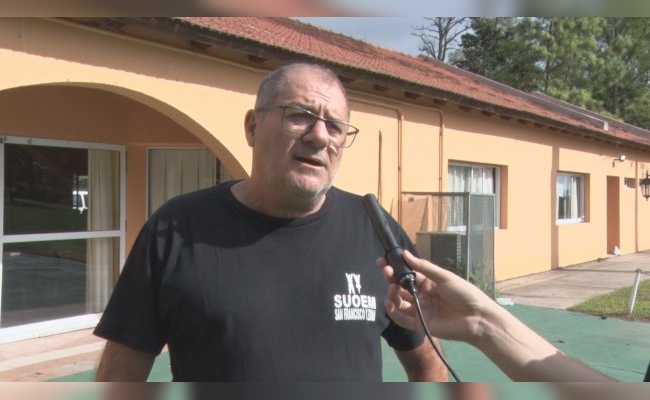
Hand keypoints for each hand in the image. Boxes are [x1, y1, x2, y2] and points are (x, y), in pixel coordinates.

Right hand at [378, 250, 494, 345]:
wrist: (478, 318)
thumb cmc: (464, 293)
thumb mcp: (444, 276)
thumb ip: (423, 267)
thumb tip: (404, 254)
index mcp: (428, 283)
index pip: (407, 274)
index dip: (395, 268)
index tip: (383, 261)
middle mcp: (422, 296)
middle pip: (400, 287)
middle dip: (390, 278)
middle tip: (386, 270)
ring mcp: (420, 310)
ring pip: (398, 302)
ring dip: (391, 294)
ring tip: (392, 287)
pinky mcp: (420, 324)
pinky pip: (401, 319)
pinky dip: (393, 311)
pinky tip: (390, 302)